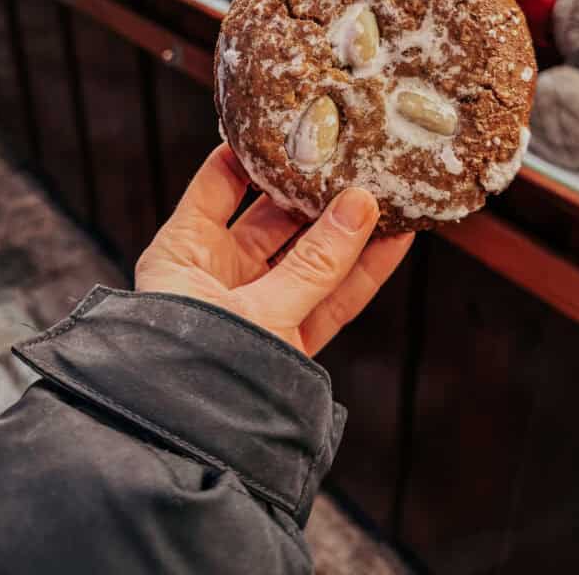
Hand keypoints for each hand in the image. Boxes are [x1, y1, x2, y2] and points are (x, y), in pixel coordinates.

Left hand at [135, 144, 413, 354]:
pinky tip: (394, 242)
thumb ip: (315, 261)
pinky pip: (330, 298)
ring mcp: (257, 307)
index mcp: (184, 252)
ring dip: (349, 231)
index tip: (293, 122)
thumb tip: (362, 204)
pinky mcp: (289, 341)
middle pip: (274, 218)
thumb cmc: (197, 373)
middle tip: (355, 157)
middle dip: (316, 191)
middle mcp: (219, 275)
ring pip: (311, 258)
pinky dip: (361, 273)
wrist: (192, 455)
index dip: (254, 152)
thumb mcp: (258, 309)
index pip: (219, 183)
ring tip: (389, 192)